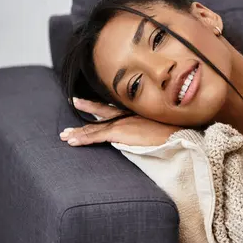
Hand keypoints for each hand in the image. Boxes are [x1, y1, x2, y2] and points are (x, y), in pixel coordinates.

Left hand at [59, 97, 180, 146]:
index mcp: (137, 112)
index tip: (97, 101)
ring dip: (78, 131)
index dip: (106, 104)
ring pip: (94, 127)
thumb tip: (154, 132)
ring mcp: (121, 122)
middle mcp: (127, 115)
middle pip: (102, 112)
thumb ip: (154, 125)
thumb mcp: (163, 125)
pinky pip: (95, 136)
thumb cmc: (175, 131)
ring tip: (65, 134)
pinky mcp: (118, 132)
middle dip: (87, 108)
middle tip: (74, 101)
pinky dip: (82, 139)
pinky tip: (71, 142)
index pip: (117, 108)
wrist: (177, 134)